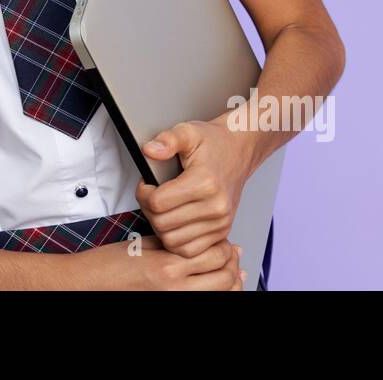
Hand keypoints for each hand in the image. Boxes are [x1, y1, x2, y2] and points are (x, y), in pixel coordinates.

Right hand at [84, 233, 244, 289]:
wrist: (90, 283)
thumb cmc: (109, 265)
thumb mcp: (144, 244)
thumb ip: (172, 243)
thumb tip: (197, 240)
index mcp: (168, 266)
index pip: (215, 255)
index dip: (224, 245)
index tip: (222, 239)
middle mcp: (175, 288)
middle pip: (224, 278)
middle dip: (231, 263)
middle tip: (230, 253)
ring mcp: (173, 300)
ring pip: (220, 293)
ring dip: (229, 280)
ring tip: (229, 270)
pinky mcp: (169, 304)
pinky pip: (203, 299)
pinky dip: (215, 292)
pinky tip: (215, 284)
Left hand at [135, 115, 255, 258]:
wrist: (238, 151)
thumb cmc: (213, 143)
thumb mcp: (188, 132)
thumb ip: (167, 139)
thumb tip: (150, 151)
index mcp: (204, 183)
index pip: (157, 203)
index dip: (143, 192)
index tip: (146, 183)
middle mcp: (216, 207)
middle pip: (162, 224)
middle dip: (148, 210)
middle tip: (151, 195)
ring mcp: (220, 223)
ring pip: (173, 241)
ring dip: (160, 227)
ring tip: (162, 208)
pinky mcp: (222, 233)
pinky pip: (189, 250)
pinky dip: (176, 241)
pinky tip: (174, 222)